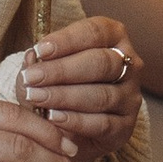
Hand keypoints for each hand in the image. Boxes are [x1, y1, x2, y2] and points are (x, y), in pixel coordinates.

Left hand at [16, 15, 142, 160]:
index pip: (95, 32)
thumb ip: (40, 63)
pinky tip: (53, 118)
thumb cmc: (64, 86)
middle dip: (62, 70)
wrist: (77, 129)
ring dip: (64, 96)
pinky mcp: (126, 127)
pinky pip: (103, 124)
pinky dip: (76, 121)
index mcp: (114, 38)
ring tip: (36, 97)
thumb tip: (31, 57)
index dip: (67, 40)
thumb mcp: (50, 69)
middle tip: (32, 77)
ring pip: (101, 95)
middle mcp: (129, 65)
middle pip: (101, 63)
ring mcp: (130, 97)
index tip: (40, 50)